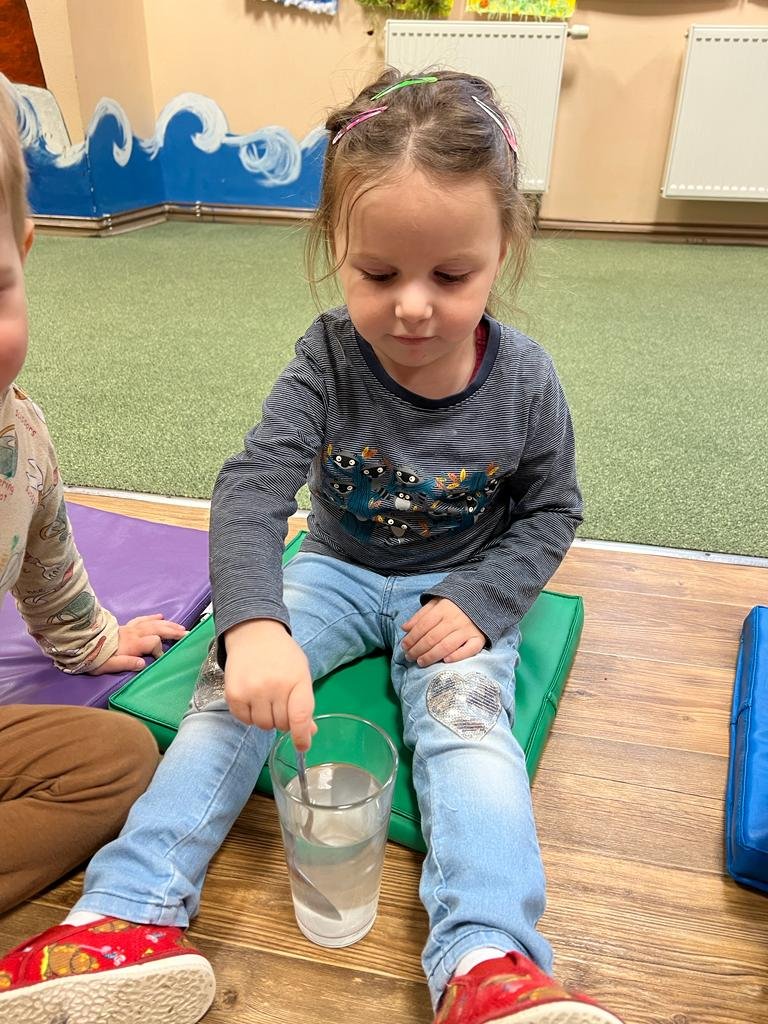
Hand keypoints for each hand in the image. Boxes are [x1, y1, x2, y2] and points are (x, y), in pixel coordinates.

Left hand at [91, 613, 187, 674]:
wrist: (81, 642)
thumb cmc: (94, 656)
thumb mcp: (107, 665)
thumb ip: (126, 664)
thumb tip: (143, 664)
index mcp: (131, 644)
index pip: (153, 642)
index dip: (160, 649)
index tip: (162, 658)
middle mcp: (134, 633)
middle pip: (158, 629)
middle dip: (173, 631)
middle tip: (187, 633)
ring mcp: (131, 628)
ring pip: (153, 623)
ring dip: (168, 624)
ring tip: (180, 627)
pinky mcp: (127, 626)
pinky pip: (143, 619)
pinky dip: (153, 617)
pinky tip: (160, 616)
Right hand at [224, 619, 315, 750]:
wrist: (254, 633)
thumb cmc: (282, 656)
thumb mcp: (300, 673)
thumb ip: (304, 703)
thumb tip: (309, 733)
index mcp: (297, 680)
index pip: (300, 716)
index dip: (302, 736)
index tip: (302, 747)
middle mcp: (274, 686)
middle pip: (281, 725)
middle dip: (283, 719)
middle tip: (280, 702)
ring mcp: (252, 690)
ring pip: (262, 725)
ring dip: (265, 718)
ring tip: (265, 698)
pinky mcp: (233, 694)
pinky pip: (244, 720)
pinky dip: (248, 715)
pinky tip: (251, 698)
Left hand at [401, 598, 485, 667]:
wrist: (484, 599)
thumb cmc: (455, 604)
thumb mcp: (436, 602)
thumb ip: (420, 615)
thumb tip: (404, 628)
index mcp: (443, 608)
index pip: (423, 625)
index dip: (412, 637)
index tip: (404, 646)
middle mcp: (455, 619)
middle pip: (433, 637)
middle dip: (418, 649)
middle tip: (409, 657)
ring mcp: (468, 629)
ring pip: (447, 646)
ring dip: (431, 656)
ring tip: (420, 662)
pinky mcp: (479, 638)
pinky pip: (469, 650)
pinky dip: (457, 656)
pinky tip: (445, 661)